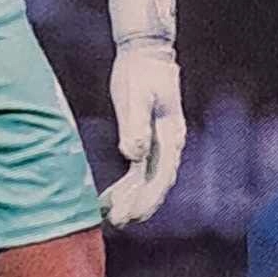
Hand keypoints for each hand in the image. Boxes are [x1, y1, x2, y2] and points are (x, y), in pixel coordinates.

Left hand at [98, 0, 185, 227]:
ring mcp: (158, 145)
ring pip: (145, 181)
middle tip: (118, 222)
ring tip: (110, 218)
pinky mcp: (146, 141)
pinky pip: (137, 172)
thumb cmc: (140, 73)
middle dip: (138, 205)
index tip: (130, 214)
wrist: (145, 54)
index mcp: (170, 136)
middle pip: (155, 184)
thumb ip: (135, 126)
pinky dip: (124, 187)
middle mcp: (168, 145)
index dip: (147, 199)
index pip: (161, 176)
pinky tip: (107, 200)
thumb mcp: (135, 97)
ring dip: (130, 200)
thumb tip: (134, 156)